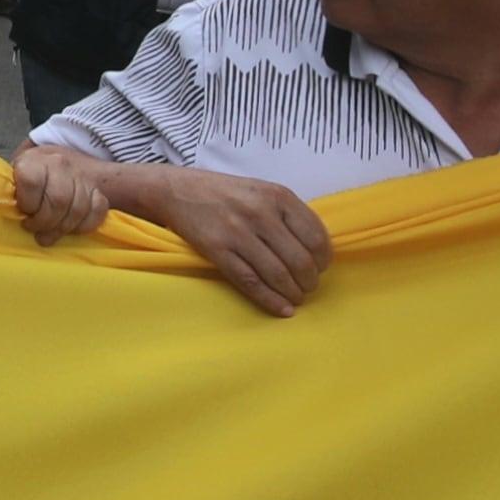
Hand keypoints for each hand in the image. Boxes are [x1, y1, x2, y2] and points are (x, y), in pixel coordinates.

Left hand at [11, 143, 110, 241]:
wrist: (64, 160)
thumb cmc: (32, 173)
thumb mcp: (17, 173)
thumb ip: (13, 190)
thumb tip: (8, 211)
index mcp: (35, 160)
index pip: (32, 183)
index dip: (27, 204)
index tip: (24, 213)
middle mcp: (60, 165)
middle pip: (58, 201)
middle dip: (45, 222)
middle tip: (36, 230)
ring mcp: (82, 177)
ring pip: (77, 210)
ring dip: (62, 228)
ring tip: (49, 234)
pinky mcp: (99, 191)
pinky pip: (97, 213)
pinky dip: (84, 226)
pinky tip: (70, 229)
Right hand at [125, 166, 333, 317]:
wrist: (176, 190)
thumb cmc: (224, 193)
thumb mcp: (261, 191)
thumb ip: (287, 214)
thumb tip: (315, 250)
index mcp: (278, 196)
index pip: (316, 237)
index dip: (323, 260)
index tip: (320, 268)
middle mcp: (261, 213)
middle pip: (300, 260)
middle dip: (309, 281)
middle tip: (307, 288)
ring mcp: (238, 232)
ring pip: (278, 274)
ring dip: (292, 293)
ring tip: (294, 298)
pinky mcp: (218, 250)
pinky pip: (251, 282)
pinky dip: (270, 300)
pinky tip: (281, 309)